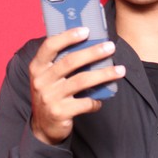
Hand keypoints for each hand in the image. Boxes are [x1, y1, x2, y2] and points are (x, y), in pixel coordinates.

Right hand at [29, 27, 125, 144]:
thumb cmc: (51, 94)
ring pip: (81, 81)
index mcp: (37, 67)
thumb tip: (90, 44)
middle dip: (93, 53)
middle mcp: (41, 81)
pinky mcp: (60, 112)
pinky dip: (96, 100)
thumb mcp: (49, 77)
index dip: (67, 36)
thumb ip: (61, 62)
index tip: (86, 30)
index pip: (50, 46)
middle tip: (110, 47)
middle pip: (70, 61)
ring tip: (120, 70)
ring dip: (103, 74)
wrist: (43, 127)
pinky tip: (102, 99)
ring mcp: (50, 97)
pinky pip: (84, 103)